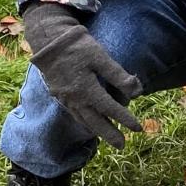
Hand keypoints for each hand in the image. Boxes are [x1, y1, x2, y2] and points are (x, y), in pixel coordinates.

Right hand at [23, 3, 143, 147]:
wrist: (48, 40)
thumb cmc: (77, 46)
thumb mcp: (100, 57)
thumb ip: (118, 75)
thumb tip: (137, 91)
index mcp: (86, 89)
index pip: (110, 108)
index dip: (125, 118)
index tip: (137, 128)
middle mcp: (74, 98)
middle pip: (95, 121)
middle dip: (109, 134)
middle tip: (122, 145)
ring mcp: (65, 98)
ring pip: (83, 119)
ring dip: (97, 130)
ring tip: (109, 138)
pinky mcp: (59, 95)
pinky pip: (75, 114)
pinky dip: (85, 121)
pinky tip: (90, 123)